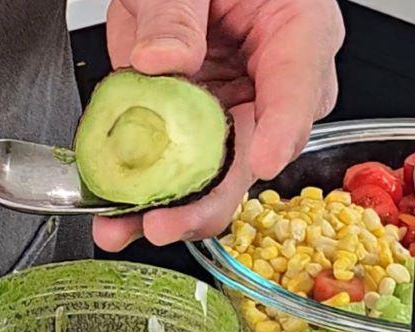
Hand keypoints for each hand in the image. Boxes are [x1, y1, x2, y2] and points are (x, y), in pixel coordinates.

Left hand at [94, 0, 342, 249]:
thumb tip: (162, 58)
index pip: (298, 86)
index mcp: (298, 30)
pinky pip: (180, 166)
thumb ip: (174, 12)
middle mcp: (274, 81)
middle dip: (209, 198)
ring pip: (215, 174)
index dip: (281, 130)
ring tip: (123, 227)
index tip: (260, 163)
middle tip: (166, 221)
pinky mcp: (200, 125)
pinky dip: (146, 191)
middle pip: (256, 152)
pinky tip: (115, 212)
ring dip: (169, 207)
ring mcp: (236, 108)